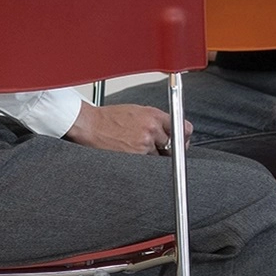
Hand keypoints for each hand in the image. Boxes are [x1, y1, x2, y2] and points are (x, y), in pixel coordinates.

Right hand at [63, 102, 191, 154]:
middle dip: (169, 149)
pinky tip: (130, 154)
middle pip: (175, 146)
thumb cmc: (109, 118)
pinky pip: (147, 164)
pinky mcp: (135, 156)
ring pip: (160, 157)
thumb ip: (156, 120)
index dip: (185, 137)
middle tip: (160, 149)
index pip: (184, 128)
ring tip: (137, 149)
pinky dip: (142, 162)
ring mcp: (144, 144)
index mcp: (154, 115)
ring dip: (152, 157)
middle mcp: (151, 128)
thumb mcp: (137, 111)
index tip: (183, 141)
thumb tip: (171, 129)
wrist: (90, 125)